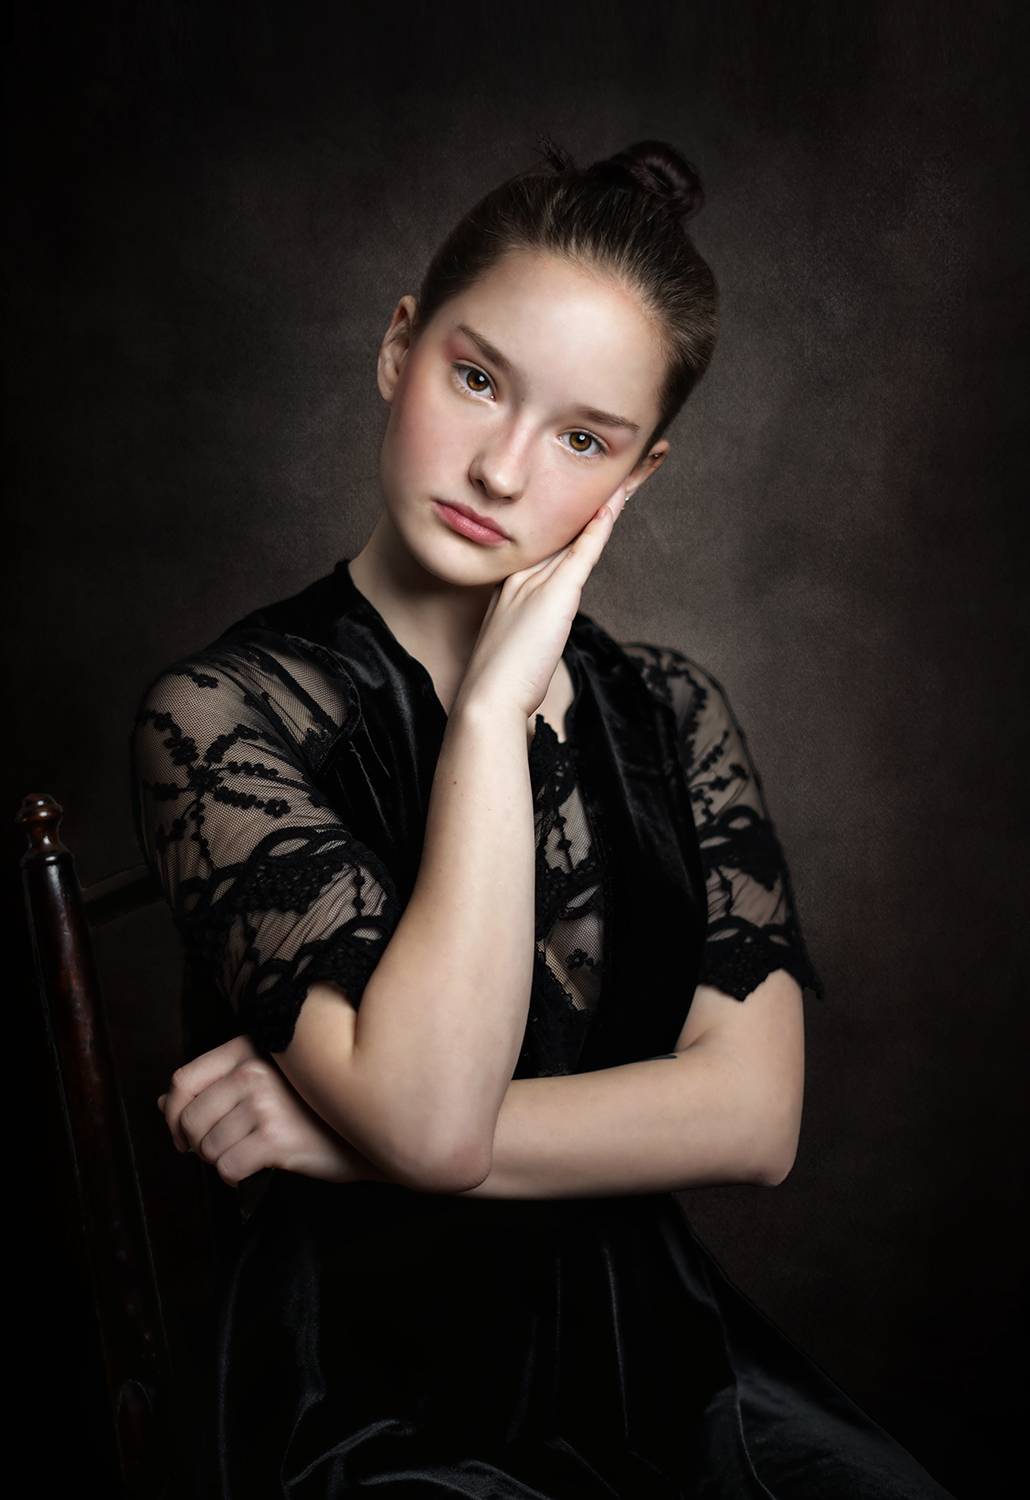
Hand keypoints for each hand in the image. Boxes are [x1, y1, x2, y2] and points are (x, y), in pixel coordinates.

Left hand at [157, 1034, 384, 1185]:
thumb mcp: (267, 1081)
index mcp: (250, 1047)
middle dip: (197, 1144)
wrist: (370, 1128)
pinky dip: (234, 1177)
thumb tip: (162, 1104)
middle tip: (221, 1151)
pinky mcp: (275, 1137)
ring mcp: (265, 1103)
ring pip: (207, 1147)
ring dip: (219, 1160)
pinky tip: (254, 1169)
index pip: (183, 1079)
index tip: (184, 1134)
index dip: (174, 1114)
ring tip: (246, 1155)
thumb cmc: (317, 1106)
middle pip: (190, 1118)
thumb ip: (215, 1086)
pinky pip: (227, 1167)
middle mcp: (254, 1070)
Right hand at [455, 480, 628, 721]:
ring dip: (606, 501)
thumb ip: (533, 627)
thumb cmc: (502, 681)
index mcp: (514, 585)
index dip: (576, 522)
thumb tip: (546, 625)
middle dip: (595, 500)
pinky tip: (614, 503)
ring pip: (578, 532)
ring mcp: (536, 581)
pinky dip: (599, 527)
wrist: (488, 698)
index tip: (595, 502)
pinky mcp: (554, 594)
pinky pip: (582, 553)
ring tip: (631, 471)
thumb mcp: (518, 646)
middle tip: (625, 469)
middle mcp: (524, 574)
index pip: (554, 545)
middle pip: (567, 530)